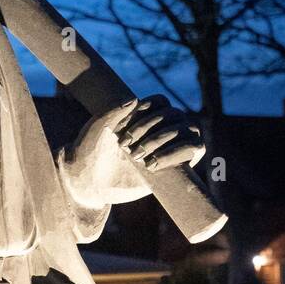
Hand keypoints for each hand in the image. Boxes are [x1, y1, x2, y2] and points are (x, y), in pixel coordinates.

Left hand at [64, 95, 204, 207]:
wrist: (89, 183)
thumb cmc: (90, 152)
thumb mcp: (96, 128)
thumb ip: (111, 111)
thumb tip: (134, 99)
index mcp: (144, 116)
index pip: (162, 102)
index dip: (148, 111)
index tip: (124, 127)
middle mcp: (160, 129)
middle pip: (174, 115)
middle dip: (151, 130)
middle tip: (125, 148)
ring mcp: (171, 147)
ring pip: (188, 129)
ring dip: (164, 140)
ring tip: (140, 158)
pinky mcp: (177, 166)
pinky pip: (195, 149)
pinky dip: (177, 152)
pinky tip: (152, 164)